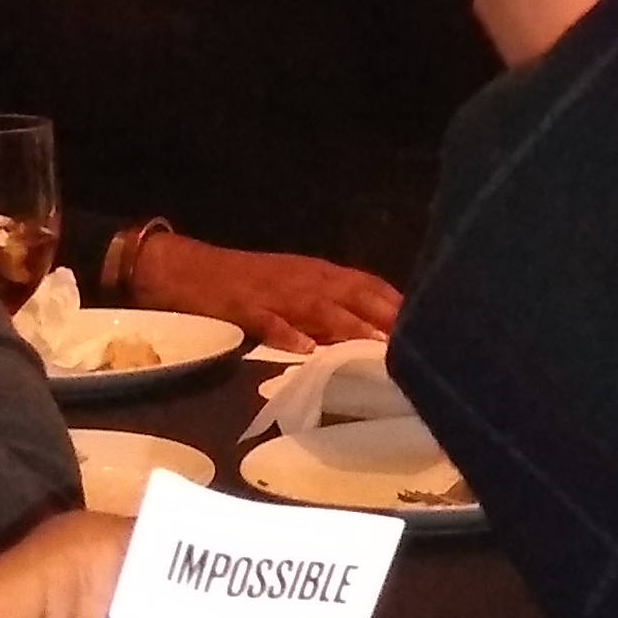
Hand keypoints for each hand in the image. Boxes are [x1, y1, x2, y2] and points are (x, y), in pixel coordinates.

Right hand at [127, 227, 402, 352]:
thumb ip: (331, 303)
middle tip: (418, 341)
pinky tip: (304, 349)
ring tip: (375, 347)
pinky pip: (268, 321)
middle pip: (352, 295)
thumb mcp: (294, 285)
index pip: (368, 284)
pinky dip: (286, 333)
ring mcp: (274, 292)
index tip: (432, 321)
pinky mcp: (243, 306)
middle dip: (385, 317)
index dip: (397, 303)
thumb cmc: (246, 281)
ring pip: (317, 308)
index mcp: (318, 274)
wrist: (186, 268)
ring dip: (348, 327)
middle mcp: (303, 279)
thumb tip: (372, 327)